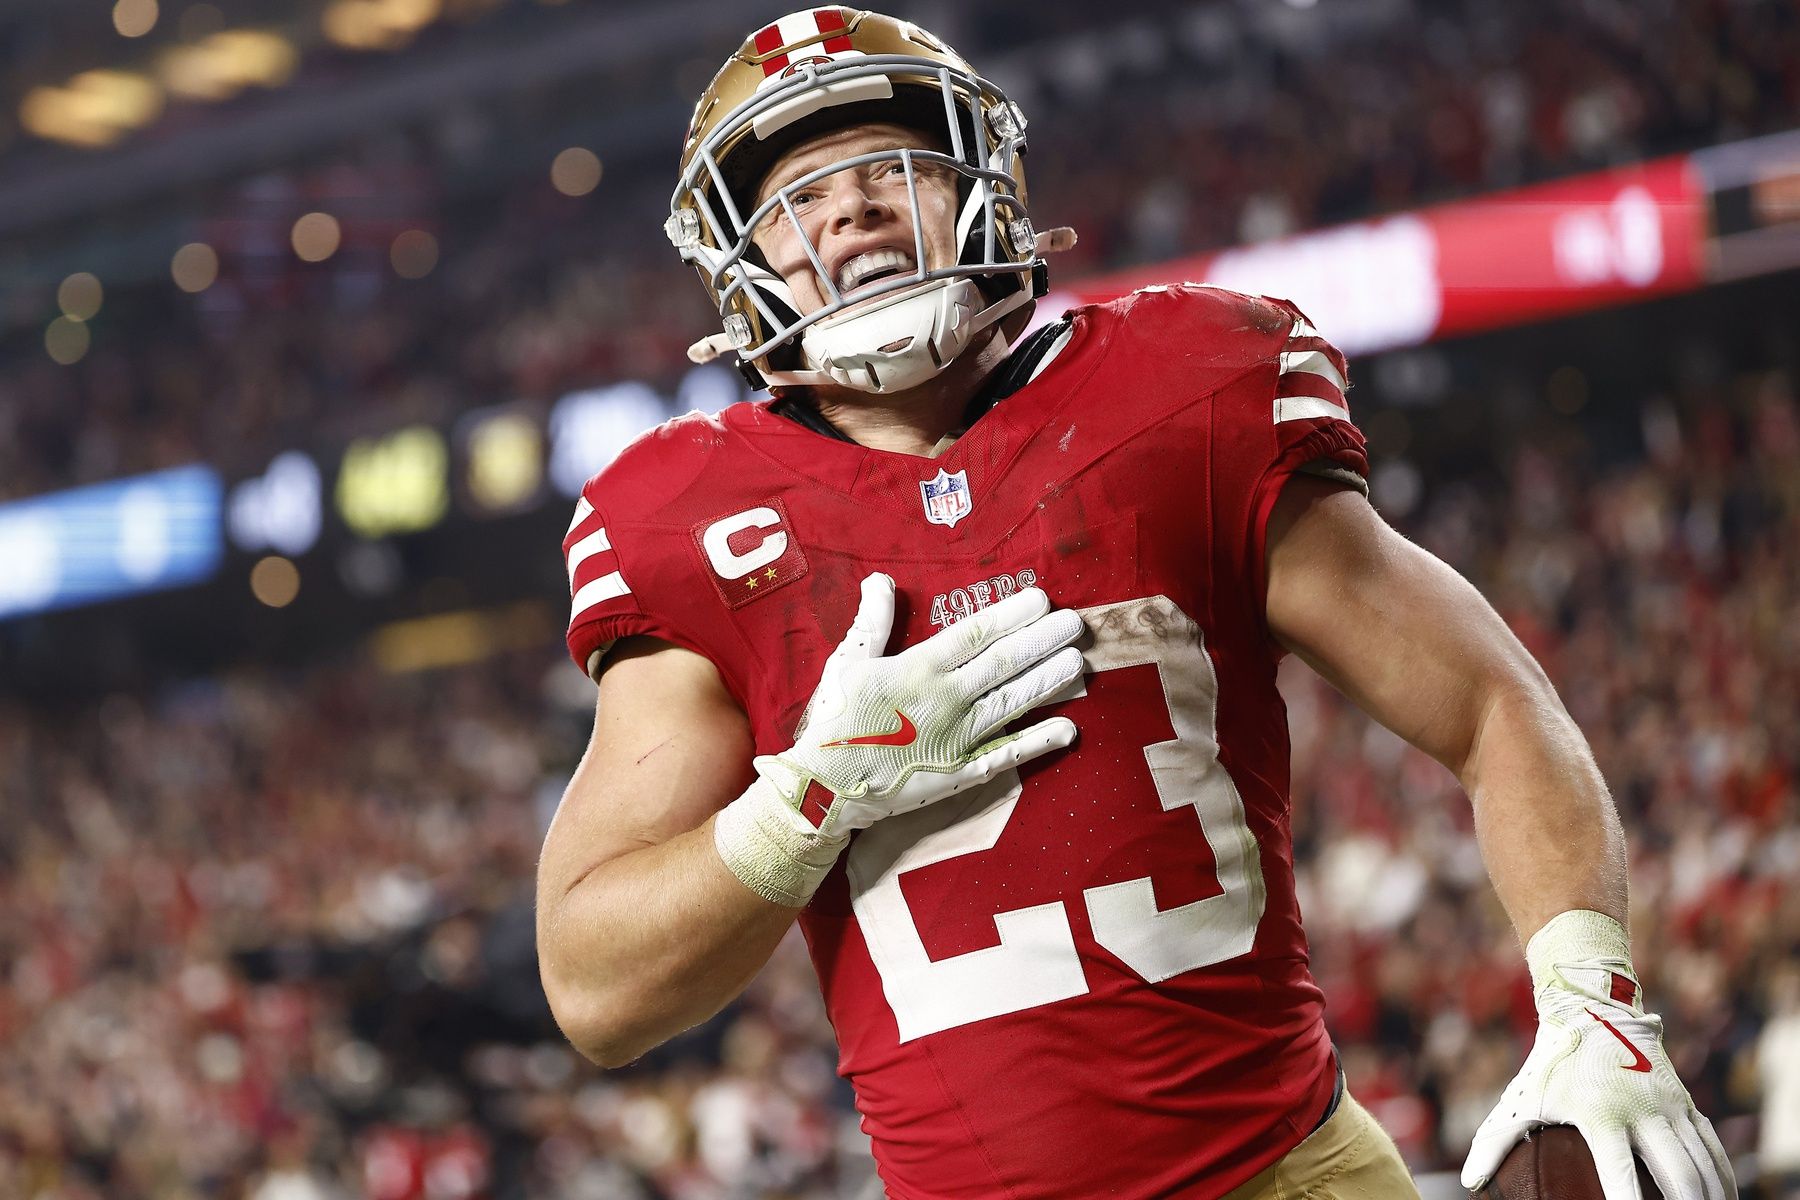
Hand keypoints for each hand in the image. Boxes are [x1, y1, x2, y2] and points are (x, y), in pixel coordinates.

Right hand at [714, 573, 1081, 903]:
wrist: (822, 789)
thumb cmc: (832, 721)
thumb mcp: (846, 663)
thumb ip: (871, 622)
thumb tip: (880, 581)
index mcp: (919, 668)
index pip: (976, 633)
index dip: (1011, 614)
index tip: (1041, 599)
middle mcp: (947, 699)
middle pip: (1004, 663)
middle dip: (1042, 640)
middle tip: (1075, 623)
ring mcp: (958, 737)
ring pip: (1013, 702)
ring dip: (1048, 681)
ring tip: (1079, 662)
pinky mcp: (962, 771)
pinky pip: (1008, 754)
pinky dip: (1039, 741)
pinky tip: (1069, 728)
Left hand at [1461, 913, 1735, 1199]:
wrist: (1592, 1009)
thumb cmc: (1552, 1062)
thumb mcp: (1520, 1098)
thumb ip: (1493, 1142)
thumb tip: (1470, 1182)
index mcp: (1600, 1112)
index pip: (1620, 1170)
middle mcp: (1641, 1109)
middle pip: (1676, 1173)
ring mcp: (1668, 1104)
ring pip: (1701, 1163)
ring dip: (1709, 1197)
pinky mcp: (1685, 1101)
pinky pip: (1711, 1148)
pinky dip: (1721, 1178)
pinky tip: (1722, 1199)